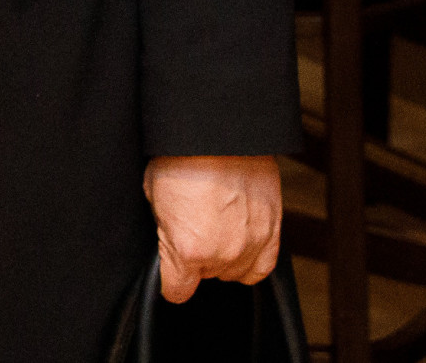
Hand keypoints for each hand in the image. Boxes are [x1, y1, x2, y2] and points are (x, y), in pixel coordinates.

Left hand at [145, 154, 281, 302]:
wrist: (221, 134)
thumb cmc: (181, 157)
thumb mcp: (153, 194)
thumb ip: (163, 228)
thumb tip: (167, 238)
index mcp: (187, 250)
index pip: (176, 291)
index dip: (170, 279)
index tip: (169, 270)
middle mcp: (221, 255)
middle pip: (205, 277)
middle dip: (195, 257)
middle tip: (192, 225)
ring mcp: (250, 246)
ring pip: (233, 272)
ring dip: (223, 256)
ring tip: (215, 225)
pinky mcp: (273, 234)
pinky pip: (261, 267)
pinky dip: (250, 258)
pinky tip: (238, 239)